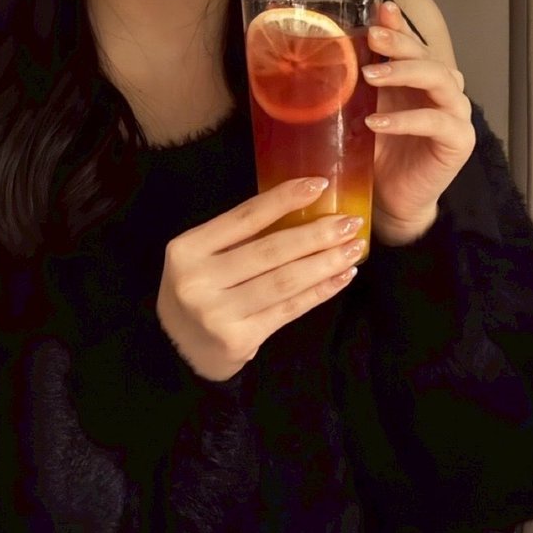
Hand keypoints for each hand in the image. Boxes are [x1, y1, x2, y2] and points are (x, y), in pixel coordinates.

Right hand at [156, 178, 366, 380]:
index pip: (244, 217)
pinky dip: (319, 292)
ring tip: (354, 249)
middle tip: (350, 223)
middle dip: (316, 235)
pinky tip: (341, 278)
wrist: (179, 347)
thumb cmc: (200, 288)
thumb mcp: (202, 255)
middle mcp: (197, 281)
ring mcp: (217, 314)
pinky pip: (288, 310)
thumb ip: (239, 236)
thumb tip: (302, 206)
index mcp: (187, 249)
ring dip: (325, 263)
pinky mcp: (238, 340)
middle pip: (269, 251)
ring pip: (284, 282)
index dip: (283, 199)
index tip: (318, 185)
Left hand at [363, 0, 474, 244]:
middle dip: (400, 44)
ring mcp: (455, 114)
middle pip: (429, 56)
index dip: (400, 25)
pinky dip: (407, 119)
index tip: (380, 10)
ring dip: (405, 73)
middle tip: (372, 39)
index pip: (414, 43)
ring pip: (441, 80)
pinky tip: (377, 122)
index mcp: (419, 78)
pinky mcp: (458, 141)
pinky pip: (438, 122)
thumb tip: (335, 47)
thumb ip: (361, 80)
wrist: (390, 196)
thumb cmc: (378, 151)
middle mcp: (443, 90)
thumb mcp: (363, 109)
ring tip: (369, 77)